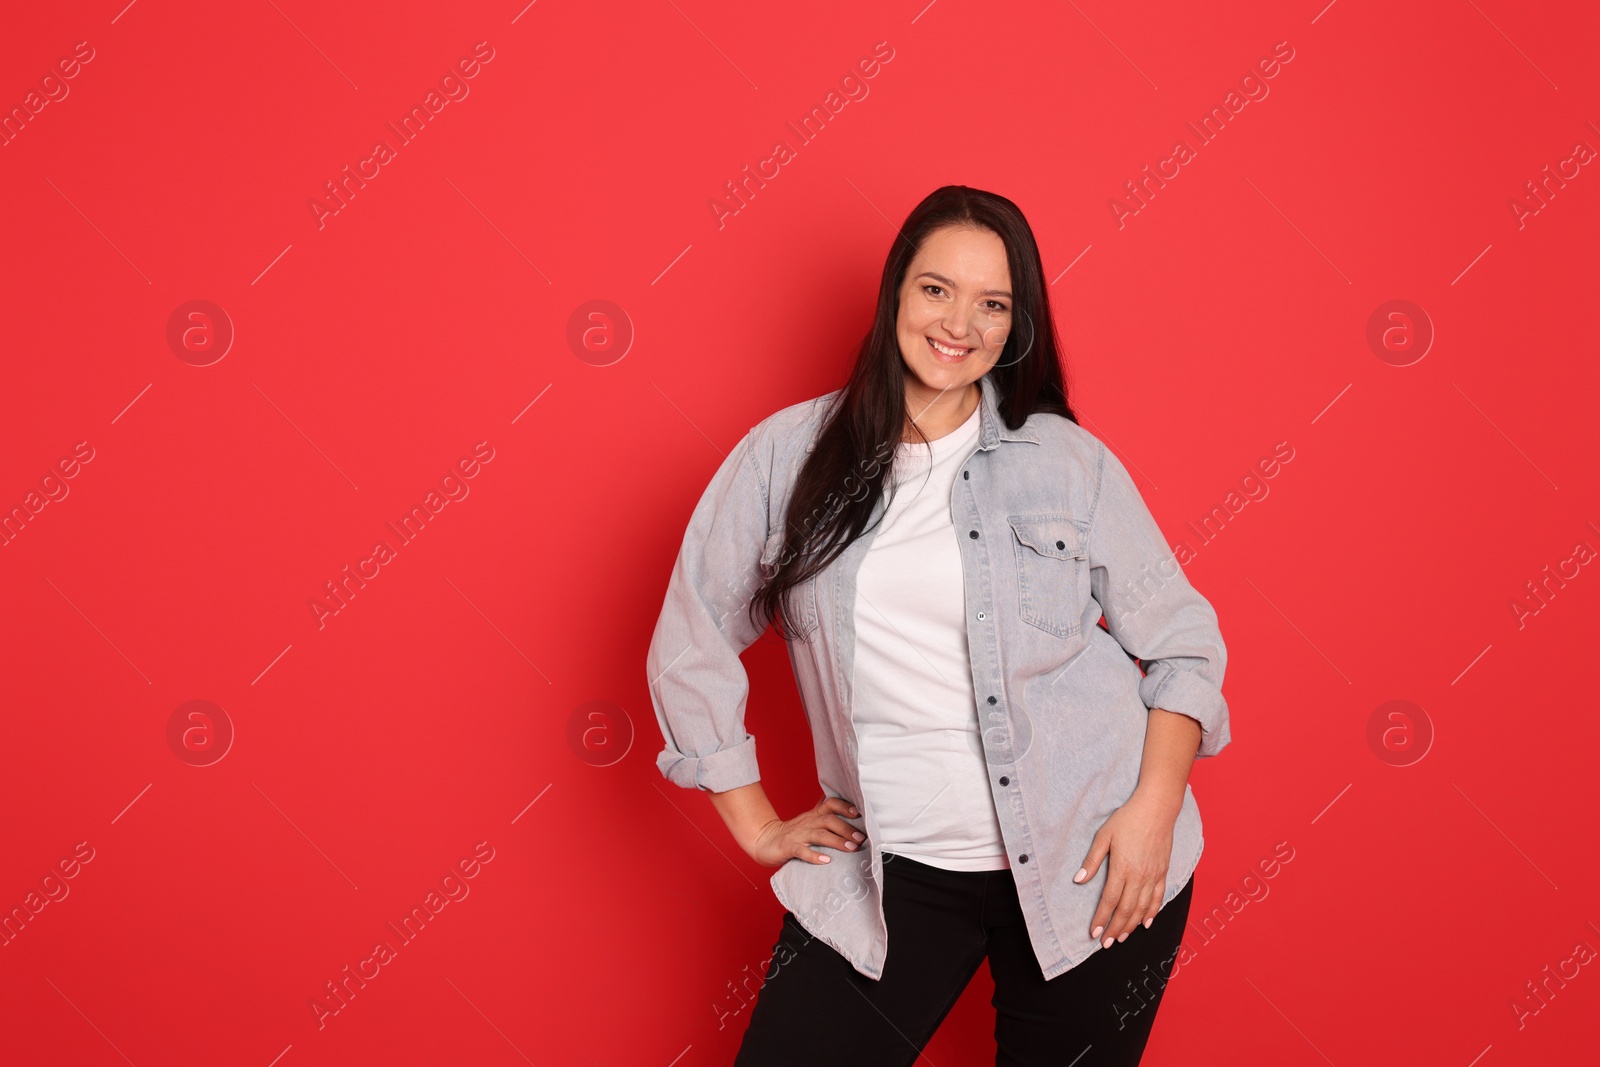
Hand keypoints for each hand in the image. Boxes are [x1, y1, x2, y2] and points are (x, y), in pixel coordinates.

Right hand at [747, 795, 866, 867]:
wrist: (764, 840)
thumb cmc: (792, 833)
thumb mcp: (809, 821)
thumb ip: (825, 815)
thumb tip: (849, 811)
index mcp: (814, 815)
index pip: (831, 804)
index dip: (845, 806)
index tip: (859, 813)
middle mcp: (808, 822)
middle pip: (829, 820)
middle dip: (847, 828)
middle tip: (861, 838)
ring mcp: (798, 834)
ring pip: (819, 834)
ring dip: (837, 841)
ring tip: (851, 848)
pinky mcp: (788, 847)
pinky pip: (801, 850)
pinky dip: (814, 855)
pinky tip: (825, 860)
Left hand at [1072, 788, 1179, 947]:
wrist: (1157, 809)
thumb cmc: (1128, 819)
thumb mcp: (1104, 836)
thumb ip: (1092, 860)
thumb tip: (1079, 879)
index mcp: (1122, 868)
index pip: (1109, 901)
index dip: (1101, 919)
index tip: (1094, 933)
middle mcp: (1139, 876)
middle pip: (1126, 910)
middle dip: (1115, 929)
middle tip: (1106, 943)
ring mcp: (1153, 876)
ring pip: (1143, 908)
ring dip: (1131, 925)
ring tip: (1122, 937)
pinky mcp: (1163, 872)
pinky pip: (1158, 898)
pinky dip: (1152, 913)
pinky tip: (1146, 923)